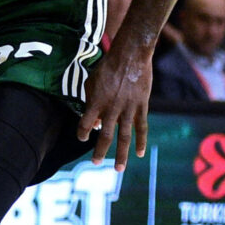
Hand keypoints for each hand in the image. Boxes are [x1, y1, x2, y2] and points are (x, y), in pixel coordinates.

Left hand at [77, 43, 152, 170]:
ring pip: (124, 136)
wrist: (130, 55)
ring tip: (119, 169)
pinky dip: (141, 141)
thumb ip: (91, 102)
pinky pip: (141, 127)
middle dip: (100, 151)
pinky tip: (140, 153)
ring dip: (121, 154)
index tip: (82, 138)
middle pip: (105, 135)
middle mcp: (111, 108)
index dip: (82, 132)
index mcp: (96, 102)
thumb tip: (94, 123)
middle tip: (95, 163)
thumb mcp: (92, 82)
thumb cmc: (107, 68)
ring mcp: (128, 108)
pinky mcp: (142, 106)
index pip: (85, 124)